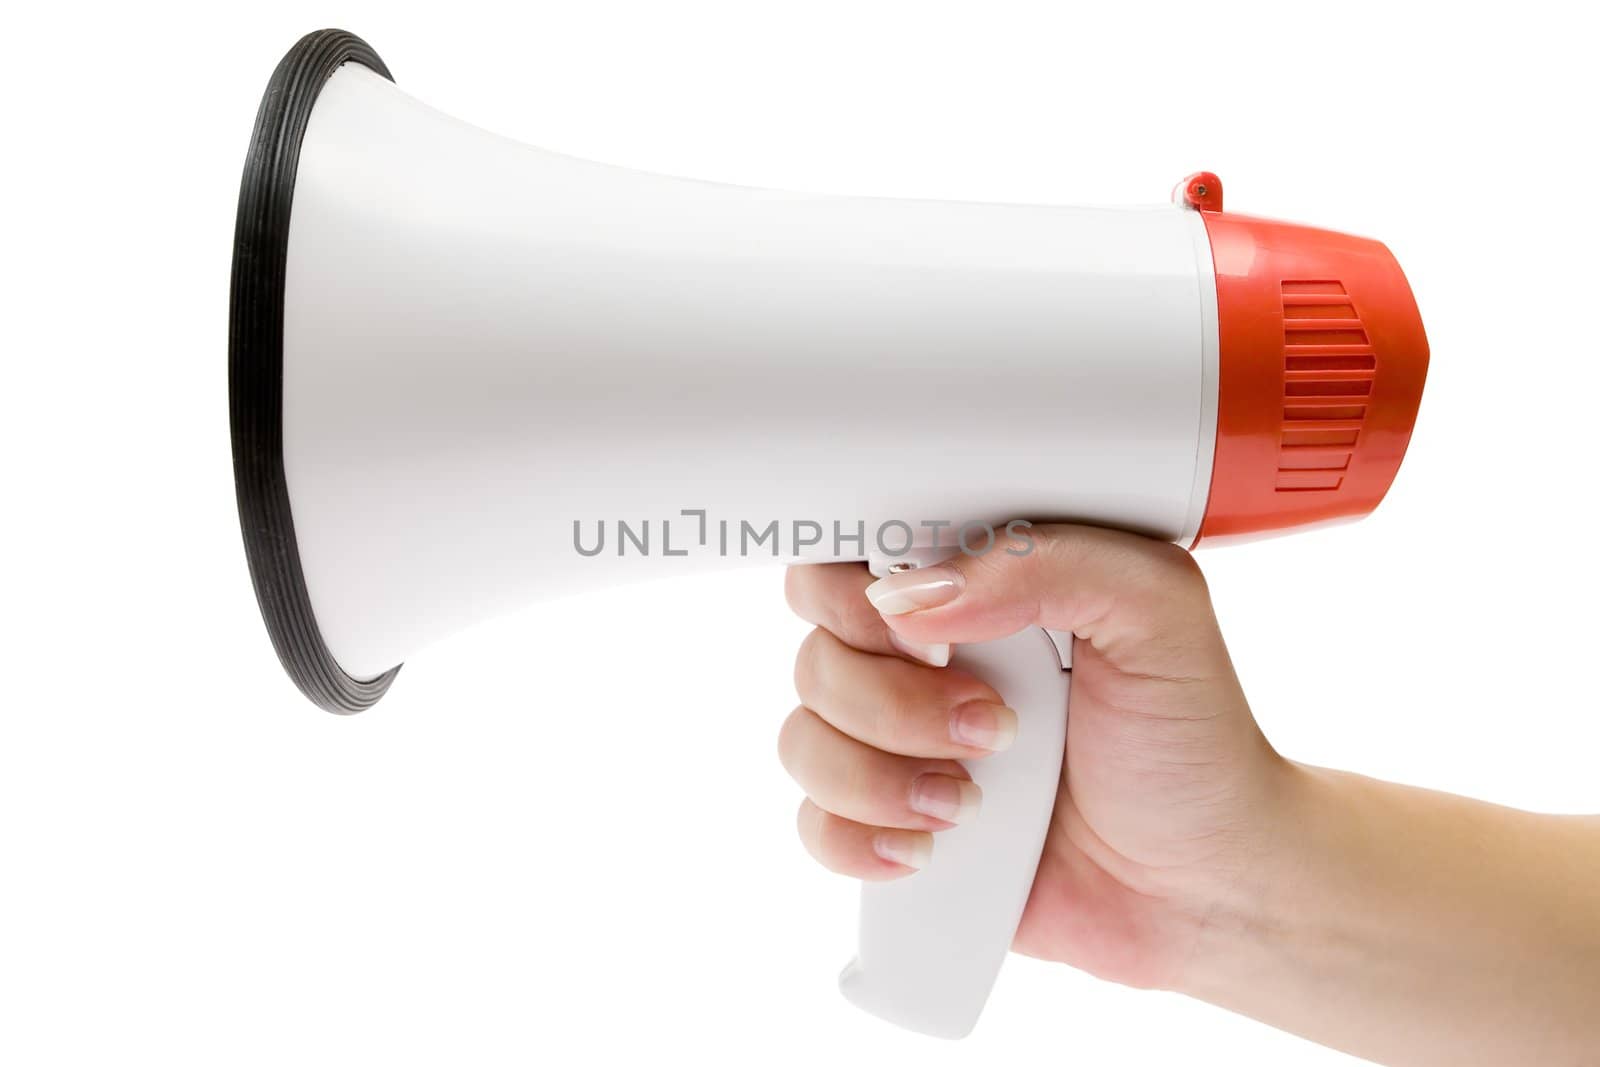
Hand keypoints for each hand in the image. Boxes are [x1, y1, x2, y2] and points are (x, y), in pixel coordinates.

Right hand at [780, 524, 1289, 990]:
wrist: (1205, 883)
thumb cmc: (1191, 742)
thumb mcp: (1158, 611)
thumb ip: (1048, 562)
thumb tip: (917, 593)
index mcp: (972, 590)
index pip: (851, 558)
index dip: (859, 594)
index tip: (925, 633)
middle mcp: (921, 661)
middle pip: (816, 652)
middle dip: (889, 699)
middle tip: (991, 726)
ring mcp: (899, 747)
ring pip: (803, 740)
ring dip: (881, 777)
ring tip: (973, 801)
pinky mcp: (891, 826)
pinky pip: (814, 823)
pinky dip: (860, 839)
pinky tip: (933, 847)